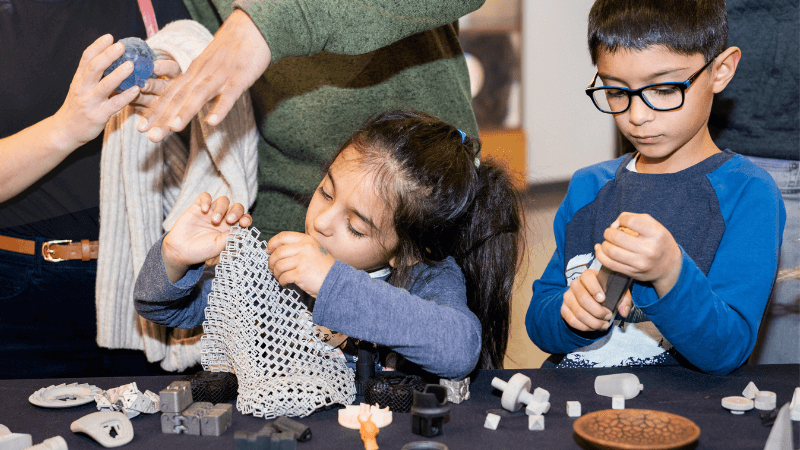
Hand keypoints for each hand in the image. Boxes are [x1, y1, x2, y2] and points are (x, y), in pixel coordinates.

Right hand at [51, 34, 140, 150]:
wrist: (65, 131)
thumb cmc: (78, 107)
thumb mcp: (81, 88)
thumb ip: (94, 76)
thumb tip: (114, 60)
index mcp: (79, 79)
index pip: (86, 58)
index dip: (98, 46)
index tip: (109, 36)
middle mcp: (82, 88)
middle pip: (94, 68)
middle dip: (107, 55)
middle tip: (121, 46)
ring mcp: (89, 102)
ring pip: (104, 86)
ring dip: (118, 74)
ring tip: (131, 65)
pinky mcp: (98, 116)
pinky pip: (114, 105)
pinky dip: (126, 97)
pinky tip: (136, 90)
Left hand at [137, 9, 270, 141]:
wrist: (249, 29)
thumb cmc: (230, 52)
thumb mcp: (208, 67)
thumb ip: (197, 84)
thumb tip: (185, 102)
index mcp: (193, 73)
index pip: (169, 94)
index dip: (154, 111)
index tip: (140, 127)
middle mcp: (201, 75)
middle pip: (179, 97)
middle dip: (163, 117)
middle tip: (149, 136)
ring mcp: (219, 77)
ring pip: (198, 95)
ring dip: (185, 111)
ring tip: (173, 129)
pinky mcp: (238, 79)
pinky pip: (228, 95)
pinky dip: (220, 109)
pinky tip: (212, 122)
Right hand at [162, 193, 251, 282]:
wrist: (181, 251)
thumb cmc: (201, 251)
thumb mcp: (219, 247)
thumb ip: (230, 237)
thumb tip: (243, 230)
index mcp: (231, 228)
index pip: (244, 219)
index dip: (246, 218)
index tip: (243, 223)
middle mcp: (223, 218)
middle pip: (237, 207)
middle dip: (236, 211)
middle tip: (229, 220)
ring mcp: (211, 212)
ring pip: (223, 200)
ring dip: (221, 208)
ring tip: (214, 220)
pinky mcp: (198, 207)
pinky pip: (205, 196)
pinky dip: (207, 200)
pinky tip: (204, 210)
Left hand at [266, 232, 335, 297]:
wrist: (336, 282)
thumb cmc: (323, 268)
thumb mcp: (314, 250)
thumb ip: (298, 247)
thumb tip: (276, 249)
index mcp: (307, 240)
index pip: (283, 236)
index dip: (272, 243)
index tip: (268, 250)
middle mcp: (304, 248)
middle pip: (278, 252)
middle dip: (271, 261)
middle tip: (272, 267)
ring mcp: (302, 260)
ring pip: (279, 265)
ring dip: (276, 273)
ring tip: (280, 276)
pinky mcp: (300, 274)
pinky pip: (283, 277)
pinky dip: (282, 281)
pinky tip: (285, 282)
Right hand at [561, 268, 630, 331]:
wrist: (592, 300)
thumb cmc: (607, 294)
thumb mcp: (618, 293)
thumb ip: (624, 300)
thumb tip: (623, 312)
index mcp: (588, 276)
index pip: (587, 277)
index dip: (594, 288)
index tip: (603, 299)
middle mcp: (575, 284)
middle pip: (583, 298)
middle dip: (597, 311)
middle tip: (608, 316)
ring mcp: (567, 297)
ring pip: (578, 312)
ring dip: (593, 322)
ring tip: (603, 324)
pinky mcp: (564, 309)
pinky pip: (572, 321)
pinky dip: (585, 327)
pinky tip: (593, 327)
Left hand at [594, 212, 681, 296]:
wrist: (669, 267)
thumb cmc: (658, 241)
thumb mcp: (654, 225)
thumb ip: (634, 218)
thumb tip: (614, 224)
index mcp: (656, 234)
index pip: (630, 221)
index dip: (621, 220)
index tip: (621, 223)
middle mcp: (649, 249)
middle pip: (617, 237)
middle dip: (608, 232)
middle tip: (609, 232)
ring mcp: (640, 263)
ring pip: (611, 252)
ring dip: (604, 244)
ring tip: (607, 242)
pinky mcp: (632, 273)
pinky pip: (610, 264)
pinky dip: (600, 255)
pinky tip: (600, 249)